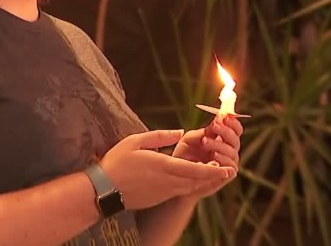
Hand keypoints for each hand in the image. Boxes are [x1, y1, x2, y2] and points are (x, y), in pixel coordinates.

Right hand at [98, 130, 235, 209]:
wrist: (104, 190)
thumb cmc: (117, 163)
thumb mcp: (135, 141)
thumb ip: (159, 136)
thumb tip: (180, 132)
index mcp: (163, 166)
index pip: (194, 169)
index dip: (213, 170)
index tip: (227, 167)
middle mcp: (167, 182)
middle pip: (197, 180)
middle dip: (213, 175)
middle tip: (227, 169)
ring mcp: (163, 192)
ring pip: (189, 187)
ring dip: (202, 181)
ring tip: (213, 172)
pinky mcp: (158, 198)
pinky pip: (179, 191)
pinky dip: (190, 185)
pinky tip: (191, 179)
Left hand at [172, 115, 242, 197]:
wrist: (177, 178)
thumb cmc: (183, 157)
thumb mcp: (189, 140)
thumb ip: (202, 131)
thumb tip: (216, 121)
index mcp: (221, 139)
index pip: (234, 128)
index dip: (232, 121)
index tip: (223, 115)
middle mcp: (227, 150)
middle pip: (235, 138)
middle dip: (225, 130)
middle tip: (213, 126)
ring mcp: (228, 163)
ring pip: (233, 151)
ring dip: (220, 144)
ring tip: (205, 142)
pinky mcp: (226, 175)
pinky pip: (231, 166)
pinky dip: (223, 159)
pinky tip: (214, 155)